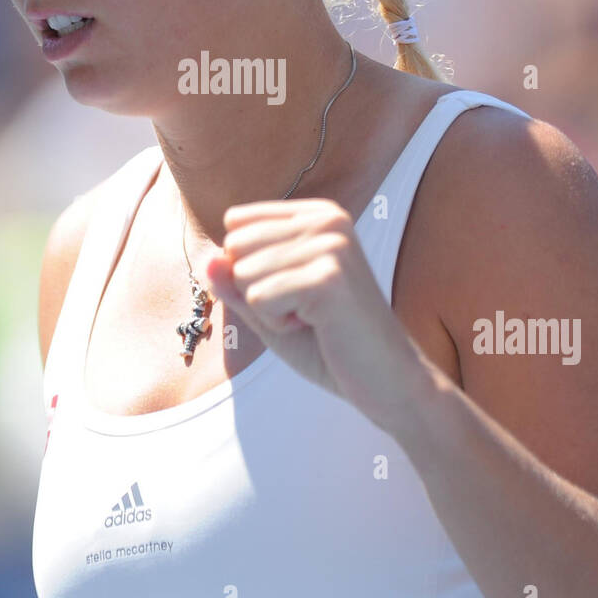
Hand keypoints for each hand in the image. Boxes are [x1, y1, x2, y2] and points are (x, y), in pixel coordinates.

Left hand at [204, 196, 420, 430]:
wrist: (388, 382)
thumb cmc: (330, 344)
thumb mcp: (270, 309)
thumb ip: (236, 284)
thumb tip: (208, 260)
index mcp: (317, 214)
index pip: (236, 224)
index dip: (250, 270)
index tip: (296, 291)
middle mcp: (327, 219)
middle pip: (235, 246)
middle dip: (257, 290)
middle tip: (307, 310)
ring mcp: (330, 245)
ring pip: (243, 274)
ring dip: (271, 311)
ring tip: (316, 319)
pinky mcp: (328, 277)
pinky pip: (259, 299)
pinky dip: (279, 325)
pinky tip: (319, 328)